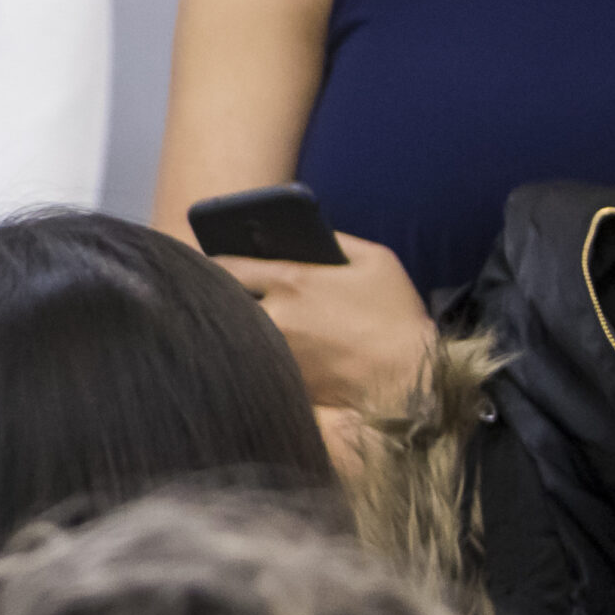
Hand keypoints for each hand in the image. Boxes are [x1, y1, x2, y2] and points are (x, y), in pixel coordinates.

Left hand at [217, 232, 435, 416]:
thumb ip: (334, 240)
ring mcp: (273, 352)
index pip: (228, 265)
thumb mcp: (375, 261)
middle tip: (206, 291)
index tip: (204, 262)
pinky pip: (251, 360)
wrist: (409, 380)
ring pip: (235, 333)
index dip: (212, 262)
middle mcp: (275, 316)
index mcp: (293, 281)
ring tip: (225, 319)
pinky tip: (249, 348)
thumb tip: (302, 233)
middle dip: (214, 294)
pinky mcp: (280, 380)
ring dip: (230, 325)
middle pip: (223, 301)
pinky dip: (248, 352)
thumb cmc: (396, 315)